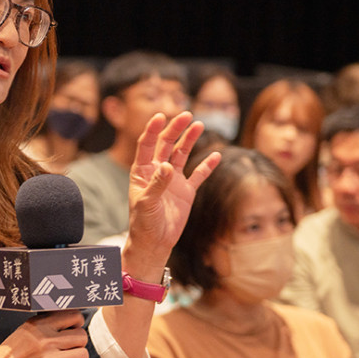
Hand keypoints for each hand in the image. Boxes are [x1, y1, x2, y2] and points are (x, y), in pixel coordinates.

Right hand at [0, 310, 88, 357]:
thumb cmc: (11, 353)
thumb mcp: (26, 329)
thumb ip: (47, 323)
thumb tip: (71, 321)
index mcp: (39, 326)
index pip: (74, 315)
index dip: (76, 322)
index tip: (73, 327)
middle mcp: (46, 341)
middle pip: (82, 336)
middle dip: (78, 341)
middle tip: (69, 346)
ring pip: (83, 354)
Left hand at [124, 112, 220, 268]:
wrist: (156, 242)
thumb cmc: (144, 223)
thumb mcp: (147, 203)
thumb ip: (157, 184)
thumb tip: (168, 165)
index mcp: (142, 171)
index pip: (146, 145)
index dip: (152, 130)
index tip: (160, 116)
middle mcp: (158, 171)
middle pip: (166, 144)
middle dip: (175, 129)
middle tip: (186, 115)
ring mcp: (173, 180)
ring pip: (182, 154)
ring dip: (189, 139)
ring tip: (199, 125)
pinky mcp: (186, 190)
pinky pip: (198, 174)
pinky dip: (207, 165)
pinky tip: (216, 155)